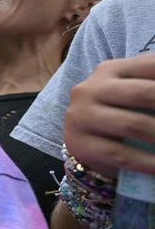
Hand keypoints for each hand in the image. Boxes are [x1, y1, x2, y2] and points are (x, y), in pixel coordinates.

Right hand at [63, 52, 154, 177]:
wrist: (84, 141)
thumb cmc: (119, 114)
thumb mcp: (135, 94)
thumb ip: (153, 88)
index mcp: (110, 70)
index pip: (152, 66)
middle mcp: (91, 89)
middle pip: (145, 93)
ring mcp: (81, 116)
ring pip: (134, 124)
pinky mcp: (80, 144)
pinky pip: (121, 154)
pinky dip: (149, 163)